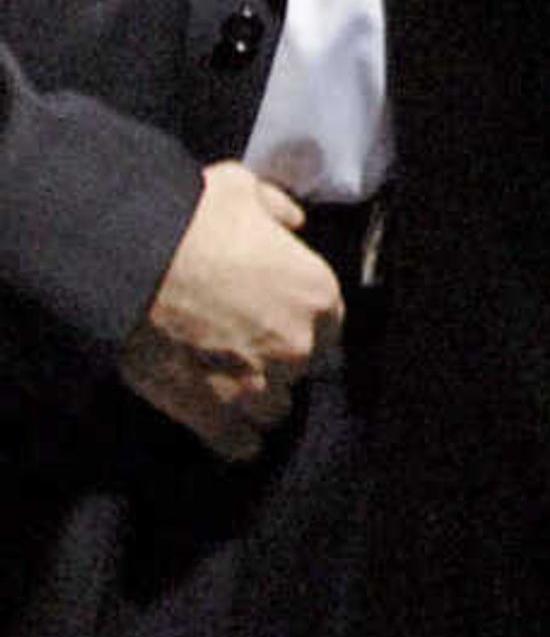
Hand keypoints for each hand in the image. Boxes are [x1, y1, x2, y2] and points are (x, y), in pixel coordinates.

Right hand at [116, 162, 344, 460]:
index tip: (280, 321)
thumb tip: (291, 222)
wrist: (133, 265)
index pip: (330, 325)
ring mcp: (255, 385)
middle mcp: (297, 346)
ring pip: (274, 410)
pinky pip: (238, 444)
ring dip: (259, 401)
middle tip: (248, 350)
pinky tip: (229, 434)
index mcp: (318, 295)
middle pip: (302, 368)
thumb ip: (278, 210)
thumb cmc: (194, 222)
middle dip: (280, 361)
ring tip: (236, 390)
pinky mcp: (211, 413)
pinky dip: (235, 441)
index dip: (304, 324)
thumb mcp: (246, 192)